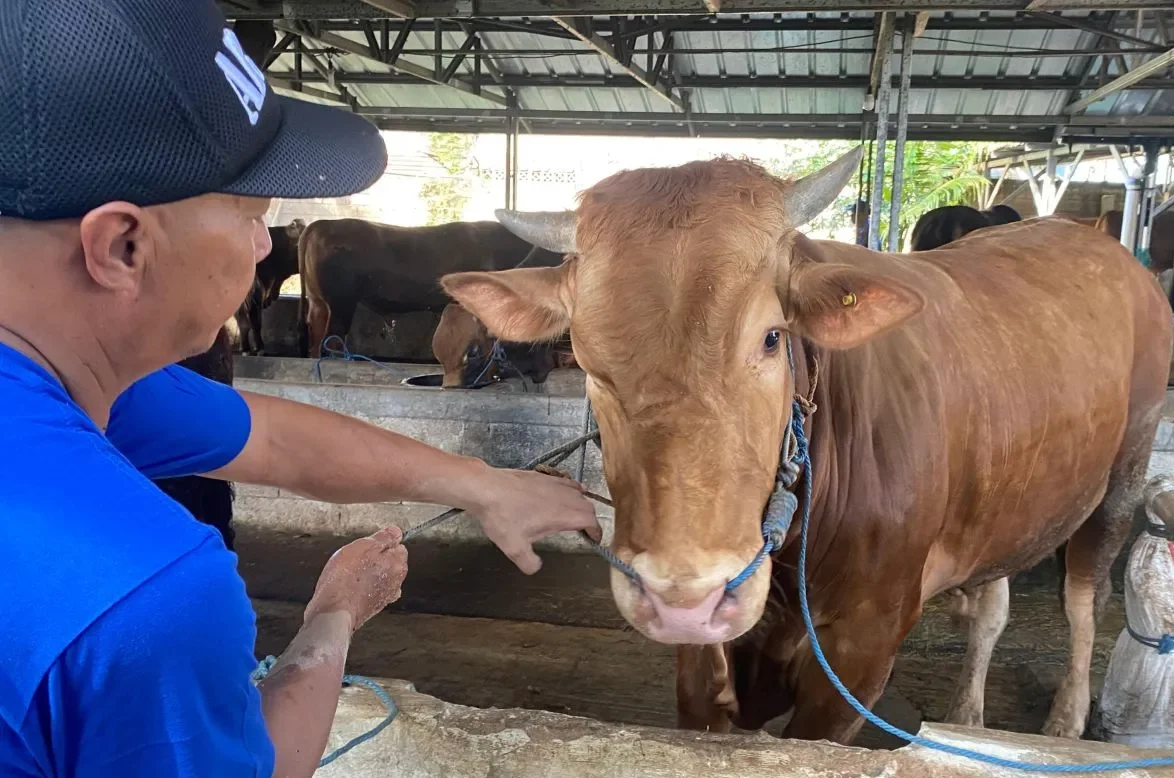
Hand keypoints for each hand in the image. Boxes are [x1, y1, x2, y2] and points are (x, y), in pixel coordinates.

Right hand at [304, 527, 407, 631]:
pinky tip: (346, 587)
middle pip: (387, 562)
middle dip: (373, 559)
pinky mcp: (370, 607)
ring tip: (347, 574)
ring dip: (365, 574)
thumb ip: (383, 538)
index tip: (367, 546)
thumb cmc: (346, 580)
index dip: (381, 543)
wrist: (334, 612)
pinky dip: (359, 587)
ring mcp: (384, 597)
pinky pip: (367, 590)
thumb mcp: (363, 546)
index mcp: (398, 566)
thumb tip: (396, 532)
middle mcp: (395, 583)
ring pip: (377, 576)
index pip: (398, 547)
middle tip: (354, 560)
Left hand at [468, 468, 600, 574]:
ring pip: (577, 491)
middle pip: (587, 505)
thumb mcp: (514, 548)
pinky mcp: (542, 476)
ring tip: (580, 511)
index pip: (590, 520)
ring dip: (582, 502)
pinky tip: (568, 490)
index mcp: (562, 514)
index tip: (595, 539)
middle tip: (586, 530)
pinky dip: (572, 487)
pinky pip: (565, 481)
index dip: (596, 530)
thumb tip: (536, 567)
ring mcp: (553, 483)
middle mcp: (563, 496)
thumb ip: (529, 563)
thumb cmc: (503, 517)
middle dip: (591, 519)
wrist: (486, 488)